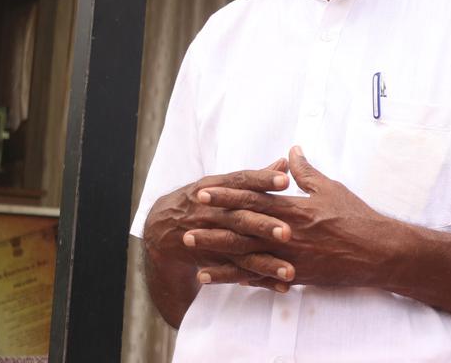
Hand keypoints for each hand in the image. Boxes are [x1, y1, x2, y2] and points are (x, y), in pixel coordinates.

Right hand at [141, 159, 293, 289]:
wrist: (161, 229)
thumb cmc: (201, 200)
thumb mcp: (220, 185)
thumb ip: (254, 178)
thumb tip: (284, 163)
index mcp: (216, 189)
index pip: (240, 181)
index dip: (261, 180)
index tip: (286, 181)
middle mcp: (212, 213)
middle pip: (239, 219)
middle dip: (263, 226)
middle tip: (287, 232)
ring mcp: (211, 239)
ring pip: (240, 251)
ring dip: (265, 262)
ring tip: (289, 271)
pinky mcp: (214, 260)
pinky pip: (238, 273)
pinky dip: (260, 280)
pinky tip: (282, 286)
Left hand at [192, 146, 396, 288]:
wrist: (375, 251)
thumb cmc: (356, 217)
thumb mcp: (331, 188)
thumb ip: (307, 172)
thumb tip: (292, 151)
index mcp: (294, 209)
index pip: (253, 199)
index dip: (227, 195)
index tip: (205, 190)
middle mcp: (286, 233)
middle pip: (243, 226)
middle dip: (213, 221)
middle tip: (188, 217)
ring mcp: (288, 257)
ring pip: (244, 253)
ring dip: (216, 249)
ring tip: (192, 245)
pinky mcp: (293, 275)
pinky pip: (257, 276)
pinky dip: (234, 276)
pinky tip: (214, 276)